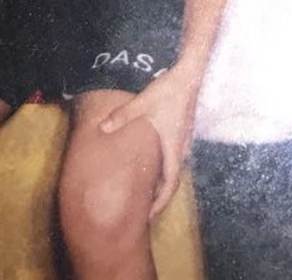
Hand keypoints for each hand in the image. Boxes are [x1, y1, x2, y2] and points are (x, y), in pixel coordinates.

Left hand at [98, 68, 199, 216]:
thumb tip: (102, 128)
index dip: (161, 203)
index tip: (149, 217)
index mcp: (173, 148)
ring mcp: (184, 139)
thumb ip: (122, 117)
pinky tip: (153, 161)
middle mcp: (181, 148)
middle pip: (172, 179)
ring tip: (147, 189)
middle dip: (160, 196)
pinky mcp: (183, 130)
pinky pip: (174, 156)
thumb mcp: (143, 103)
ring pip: (174, 167)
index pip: (170, 185)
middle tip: (145, 209)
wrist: (190, 74)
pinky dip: (164, 166)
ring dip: (162, 181)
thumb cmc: (169, 91)